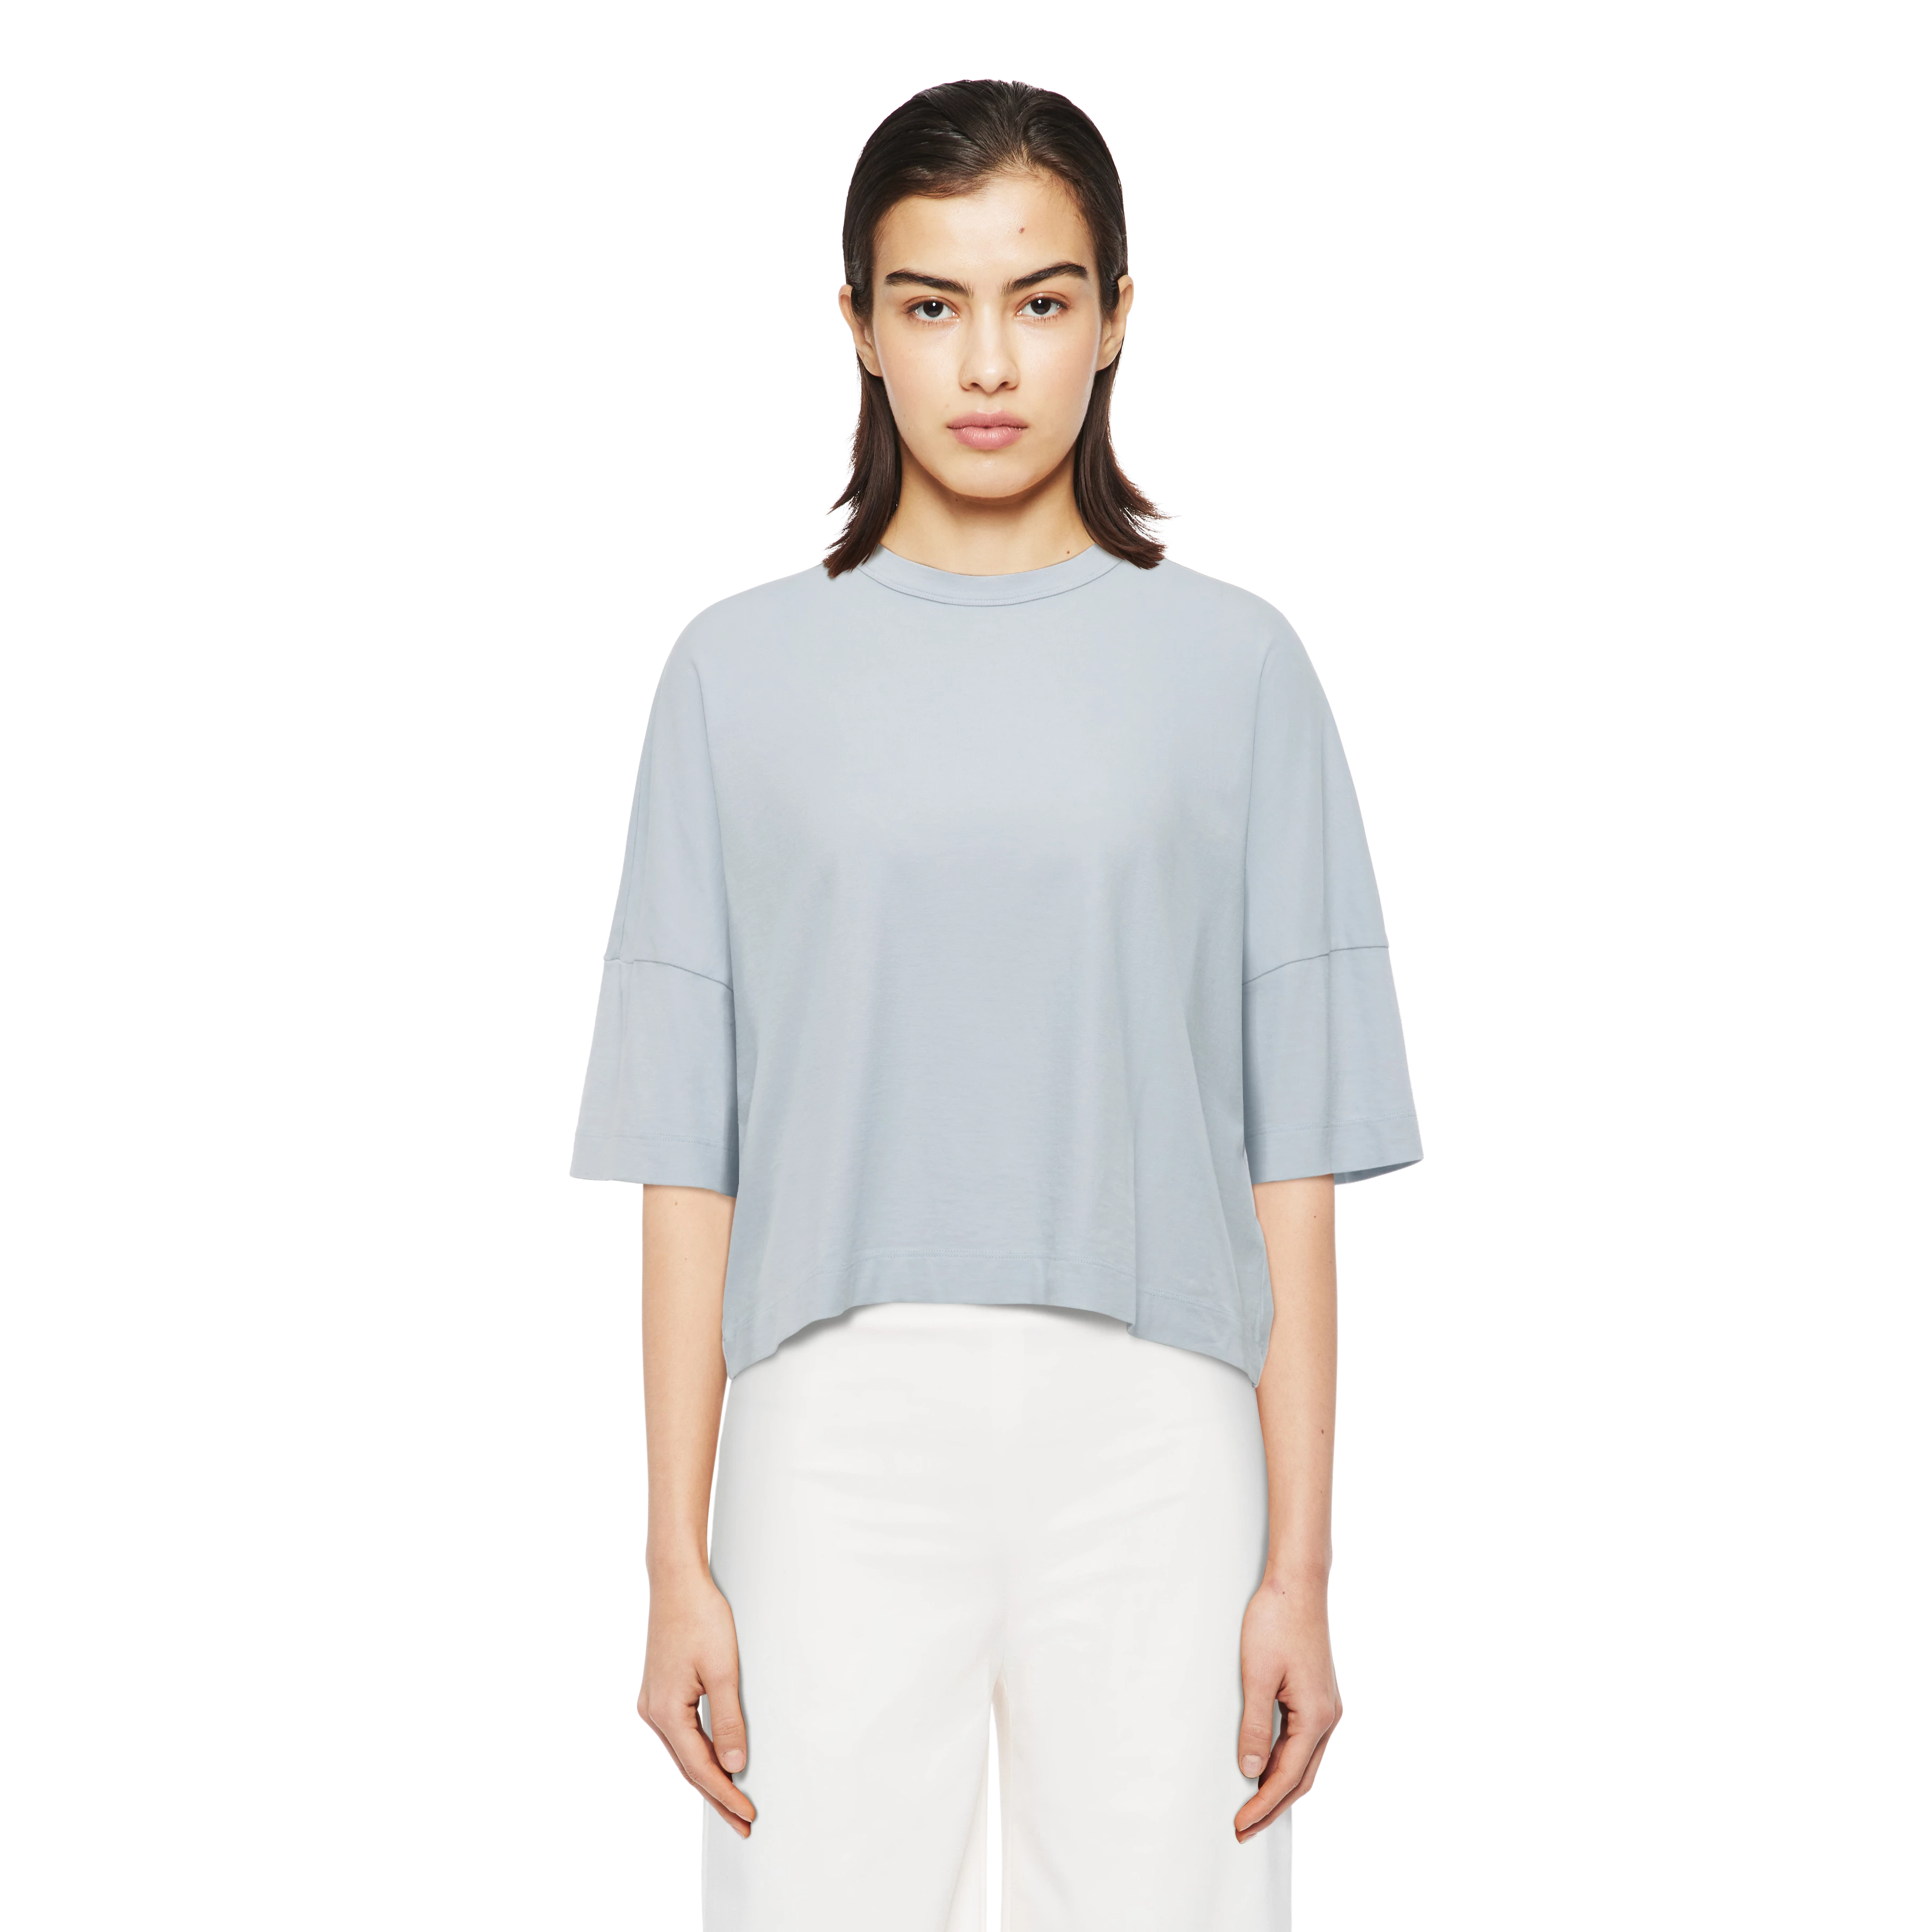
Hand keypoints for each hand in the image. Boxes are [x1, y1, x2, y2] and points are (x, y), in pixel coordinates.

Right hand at [637, 1567, 756, 1836]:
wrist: (676, 1581)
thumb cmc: (699, 1617)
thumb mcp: (722, 1671)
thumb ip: (728, 1722)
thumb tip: (733, 1766)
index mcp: (666, 1712)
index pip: (700, 1768)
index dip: (725, 1794)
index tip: (747, 1814)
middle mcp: (652, 1713)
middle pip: (688, 1767)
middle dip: (716, 1796)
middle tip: (742, 1823)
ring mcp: (652, 1703)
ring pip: (682, 1753)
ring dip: (707, 1777)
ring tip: (732, 1800)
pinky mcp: (658, 1692)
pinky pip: (679, 1735)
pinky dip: (697, 1753)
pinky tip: (711, 1761)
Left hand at [1233, 1573, 1341, 1840]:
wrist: (1298, 1585)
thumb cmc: (1276, 1622)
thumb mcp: (1257, 1675)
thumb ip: (1254, 1726)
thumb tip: (1250, 1771)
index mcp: (1315, 1717)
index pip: (1286, 1777)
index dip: (1261, 1805)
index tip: (1239, 1825)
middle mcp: (1328, 1718)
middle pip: (1301, 1779)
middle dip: (1272, 1806)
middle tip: (1243, 1830)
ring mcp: (1327, 1707)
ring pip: (1306, 1763)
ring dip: (1281, 1787)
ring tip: (1253, 1808)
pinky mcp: (1319, 1695)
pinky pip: (1306, 1744)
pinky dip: (1288, 1764)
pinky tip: (1269, 1767)